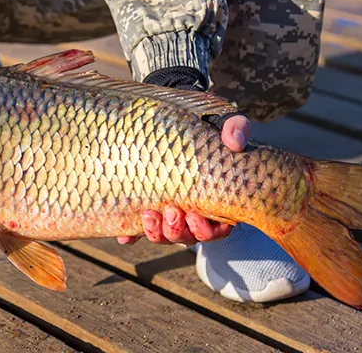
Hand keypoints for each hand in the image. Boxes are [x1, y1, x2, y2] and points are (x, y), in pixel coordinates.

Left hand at [116, 115, 249, 245]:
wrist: (179, 125)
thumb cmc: (208, 130)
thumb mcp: (225, 125)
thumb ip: (236, 128)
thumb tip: (235, 142)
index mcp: (217, 202)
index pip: (216, 229)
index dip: (205, 230)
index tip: (194, 215)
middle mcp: (193, 213)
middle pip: (186, 236)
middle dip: (177, 230)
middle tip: (172, 212)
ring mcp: (168, 212)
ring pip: (163, 235)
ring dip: (156, 232)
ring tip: (149, 214)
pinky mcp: (146, 205)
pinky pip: (137, 229)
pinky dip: (130, 235)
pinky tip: (125, 236)